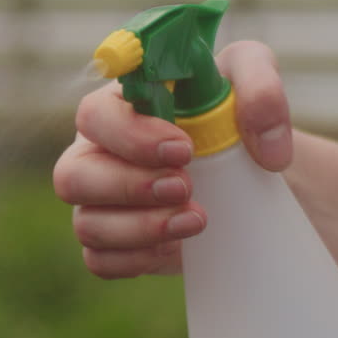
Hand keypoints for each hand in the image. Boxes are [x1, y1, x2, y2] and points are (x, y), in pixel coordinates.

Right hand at [53, 40, 292, 278]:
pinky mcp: (113, 244)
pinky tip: (177, 247)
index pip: (93, 116)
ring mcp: (99, 203)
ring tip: (196, 220)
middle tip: (185, 187)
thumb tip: (267, 149)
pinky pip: (100, 261)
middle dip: (129, 187)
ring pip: (86, 225)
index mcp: (118, 107)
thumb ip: (260, 89)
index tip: (183, 150)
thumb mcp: (253, 76)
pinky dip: (137, 258)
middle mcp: (97, 154)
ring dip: (140, 227)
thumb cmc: (233, 114)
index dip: (129, 136)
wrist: (248, 172)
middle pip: (70, 176)